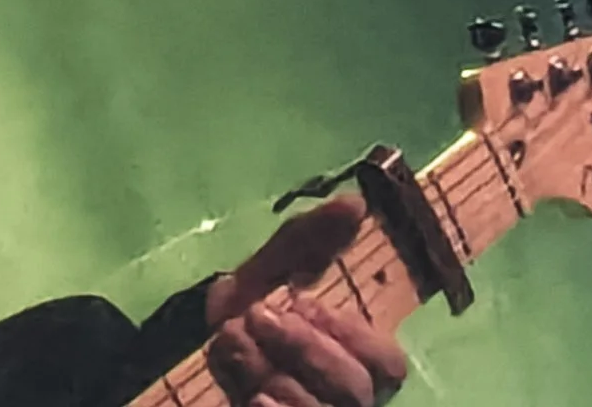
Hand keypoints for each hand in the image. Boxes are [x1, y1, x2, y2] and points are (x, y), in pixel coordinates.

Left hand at [202, 201, 409, 406]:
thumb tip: (357, 203)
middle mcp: (344, 399)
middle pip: (355, 389)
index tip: (303, 302)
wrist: (203, 350)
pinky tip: (254, 395)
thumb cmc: (250, 308)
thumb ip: (311, 239)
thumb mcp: (273, 268)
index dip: (351, 335)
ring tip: (236, 341)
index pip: (388, 364)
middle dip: (305, 348)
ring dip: (274, 373)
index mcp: (356, 360)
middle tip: (259, 314)